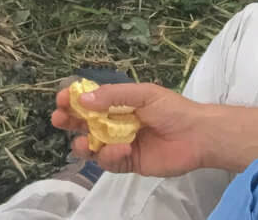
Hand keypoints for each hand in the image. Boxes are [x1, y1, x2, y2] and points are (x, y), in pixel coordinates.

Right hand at [52, 81, 212, 178]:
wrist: (197, 136)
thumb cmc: (171, 109)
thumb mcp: (142, 94)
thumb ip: (112, 96)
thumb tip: (83, 100)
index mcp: (118, 103)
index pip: (89, 101)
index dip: (73, 100)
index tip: (61, 99)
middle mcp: (115, 123)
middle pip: (85, 124)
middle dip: (69, 122)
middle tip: (59, 120)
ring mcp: (121, 144)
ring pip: (93, 146)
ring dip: (84, 144)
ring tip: (85, 143)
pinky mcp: (129, 163)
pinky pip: (110, 162)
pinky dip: (110, 157)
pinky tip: (120, 150)